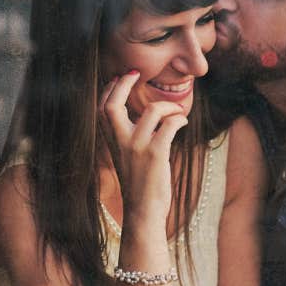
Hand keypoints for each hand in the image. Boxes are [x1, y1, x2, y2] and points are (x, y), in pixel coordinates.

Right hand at [100, 71, 186, 221]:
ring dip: (168, 106)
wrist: (143, 212)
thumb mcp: (127, 157)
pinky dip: (179, 119)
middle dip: (124, 84)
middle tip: (137, 74)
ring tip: (176, 112)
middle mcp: (120, 142)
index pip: (103, 108)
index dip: (111, 89)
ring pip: (152, 110)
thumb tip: (144, 115)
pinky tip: (182, 123)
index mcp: (111, 142)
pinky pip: (170, 125)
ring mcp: (137, 148)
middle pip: (113, 104)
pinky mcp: (156, 155)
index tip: (122, 78)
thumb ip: (128, 136)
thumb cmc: (139, 184)